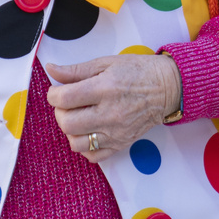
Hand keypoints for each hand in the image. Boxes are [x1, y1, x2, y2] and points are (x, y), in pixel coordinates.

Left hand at [46, 54, 181, 163]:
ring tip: (78, 117)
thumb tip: (51, 69)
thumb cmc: (138, 71)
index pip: (65, 98)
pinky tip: (88, 131)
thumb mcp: (106, 63)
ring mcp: (115, 132)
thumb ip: (76, 70)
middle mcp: (109, 113)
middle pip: (67, 123)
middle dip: (60, 112)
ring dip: (70, 130)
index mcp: (105, 88)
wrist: (166, 87)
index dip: (53, 94)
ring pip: (76, 143)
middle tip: (67, 103)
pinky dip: (85, 146)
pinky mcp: (121, 144)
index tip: (57, 91)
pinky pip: (93, 156)